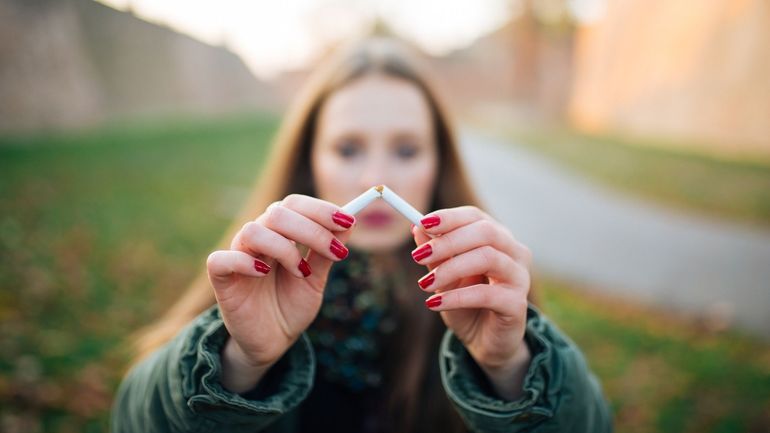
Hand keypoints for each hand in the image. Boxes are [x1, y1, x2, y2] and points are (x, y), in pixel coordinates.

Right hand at [206, 194, 354, 392]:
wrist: (273, 341)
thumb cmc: (291, 305)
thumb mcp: (316, 279)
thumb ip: (326, 252)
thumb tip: (348, 223)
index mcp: (280, 233)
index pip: (295, 204)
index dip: (321, 209)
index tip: (348, 222)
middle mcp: (258, 239)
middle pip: (277, 213)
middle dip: (312, 230)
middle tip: (335, 253)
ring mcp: (238, 256)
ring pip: (253, 231)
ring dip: (284, 249)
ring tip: (301, 272)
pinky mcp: (221, 279)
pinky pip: (221, 260)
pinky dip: (244, 262)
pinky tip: (263, 273)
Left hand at [411, 206, 532, 399]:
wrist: (484, 342)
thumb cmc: (466, 304)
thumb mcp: (444, 277)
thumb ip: (435, 254)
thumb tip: (417, 227)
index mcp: (497, 239)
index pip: (475, 217)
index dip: (449, 218)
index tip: (422, 223)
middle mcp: (514, 252)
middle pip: (486, 232)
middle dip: (448, 241)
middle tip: (418, 256)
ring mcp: (519, 277)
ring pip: (488, 258)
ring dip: (451, 268)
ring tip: (425, 284)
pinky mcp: (517, 304)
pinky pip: (486, 294)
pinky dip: (457, 296)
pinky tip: (435, 304)